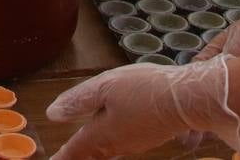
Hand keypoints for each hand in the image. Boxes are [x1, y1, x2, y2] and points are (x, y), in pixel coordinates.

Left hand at [47, 56, 239, 159]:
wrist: (187, 99)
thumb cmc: (145, 89)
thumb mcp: (105, 86)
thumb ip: (78, 100)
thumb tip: (52, 113)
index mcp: (101, 133)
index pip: (75, 149)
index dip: (62, 156)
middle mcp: (116, 144)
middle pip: (91, 153)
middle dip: (77, 156)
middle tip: (65, 158)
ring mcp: (134, 142)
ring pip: (107, 150)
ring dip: (92, 151)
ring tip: (82, 150)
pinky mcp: (148, 136)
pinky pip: (121, 144)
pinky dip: (109, 143)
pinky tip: (111, 135)